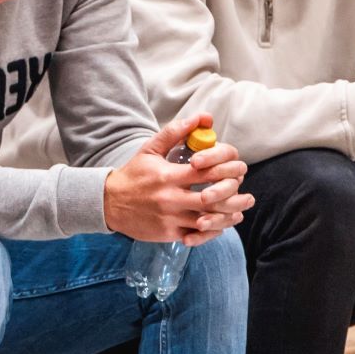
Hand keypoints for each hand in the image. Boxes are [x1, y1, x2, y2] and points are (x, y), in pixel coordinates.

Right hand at [102, 114, 252, 242]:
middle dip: (234, 196)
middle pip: (212, 198)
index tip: (238, 170)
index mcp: (168, 176)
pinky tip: (221, 224)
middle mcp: (170, 198)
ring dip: (229, 216)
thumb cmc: (133, 174)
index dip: (227, 170)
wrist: (108, 203)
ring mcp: (170, 218)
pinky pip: (197, 235)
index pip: (207, 172)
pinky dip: (213, 231)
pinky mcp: (167, 233)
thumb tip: (202, 118)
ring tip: (240, 211)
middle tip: (246, 195)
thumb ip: (176, 132)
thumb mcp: (150, 149)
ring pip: (208, 220)